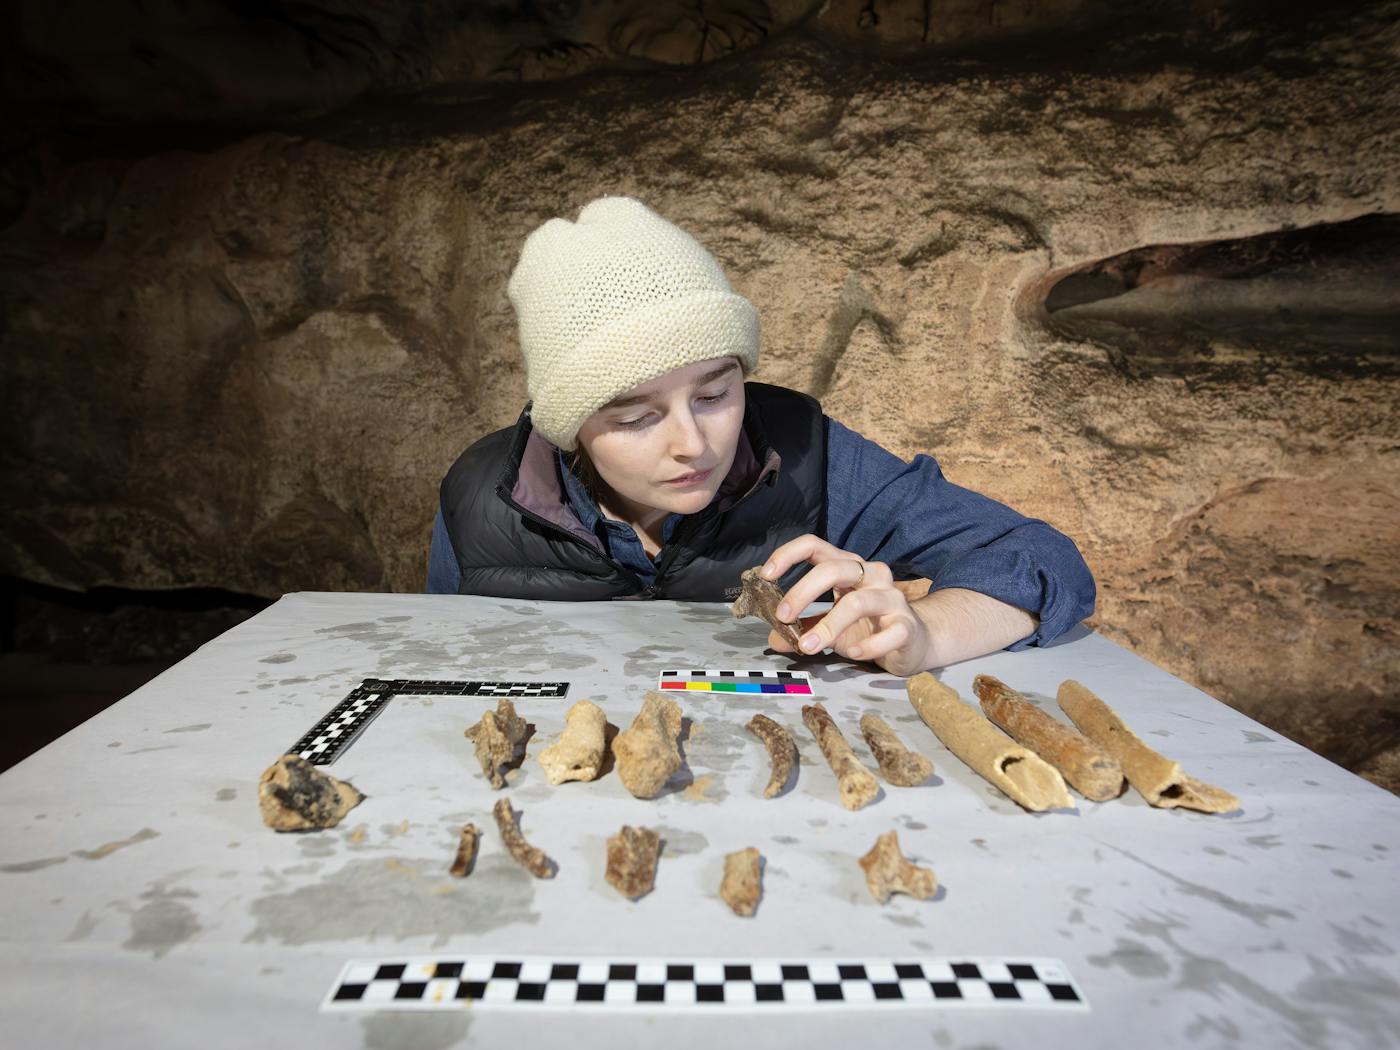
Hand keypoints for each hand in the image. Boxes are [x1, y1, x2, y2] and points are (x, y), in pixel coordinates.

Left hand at [760, 534, 932, 676]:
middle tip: (783, 616)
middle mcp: (871, 575)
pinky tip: (853, 653)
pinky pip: (889, 633)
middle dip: (803, 591)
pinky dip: (868, 646)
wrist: (913, 642)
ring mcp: (891, 598)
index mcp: (848, 567)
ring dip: (827, 626)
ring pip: (857, 603)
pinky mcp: (906, 625)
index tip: (766, 575)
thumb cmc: (867, 626)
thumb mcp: (830, 625)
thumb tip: (774, 637)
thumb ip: (804, 626)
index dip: (788, 554)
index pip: (815, 545)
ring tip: (807, 646)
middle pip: (834, 569)